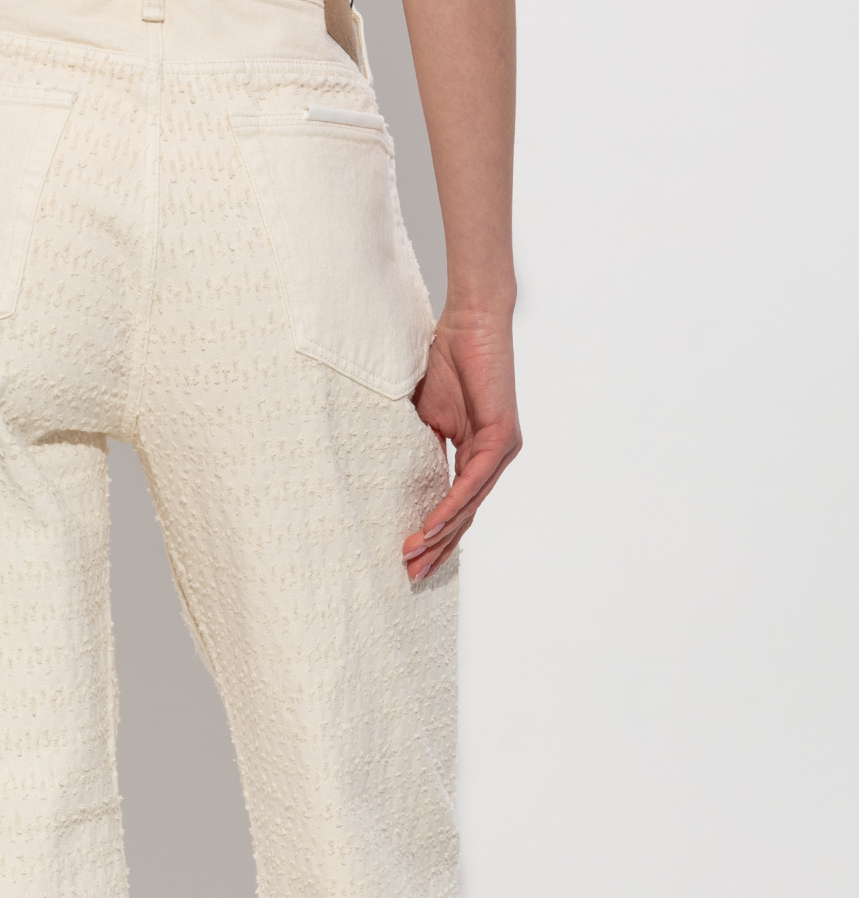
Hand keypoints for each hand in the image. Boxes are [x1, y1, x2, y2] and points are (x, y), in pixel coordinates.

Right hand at [403, 310, 521, 581]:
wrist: (471, 321)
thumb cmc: (447, 360)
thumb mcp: (425, 416)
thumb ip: (420, 449)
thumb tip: (396, 475)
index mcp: (477, 455)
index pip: (456, 506)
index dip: (434, 535)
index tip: (409, 559)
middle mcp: (494, 458)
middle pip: (465, 516)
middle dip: (437, 549)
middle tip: (412, 576)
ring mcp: (502, 450)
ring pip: (469, 506)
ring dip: (440, 535)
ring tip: (415, 557)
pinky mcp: (501, 437)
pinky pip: (472, 483)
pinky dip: (451, 506)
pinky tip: (431, 527)